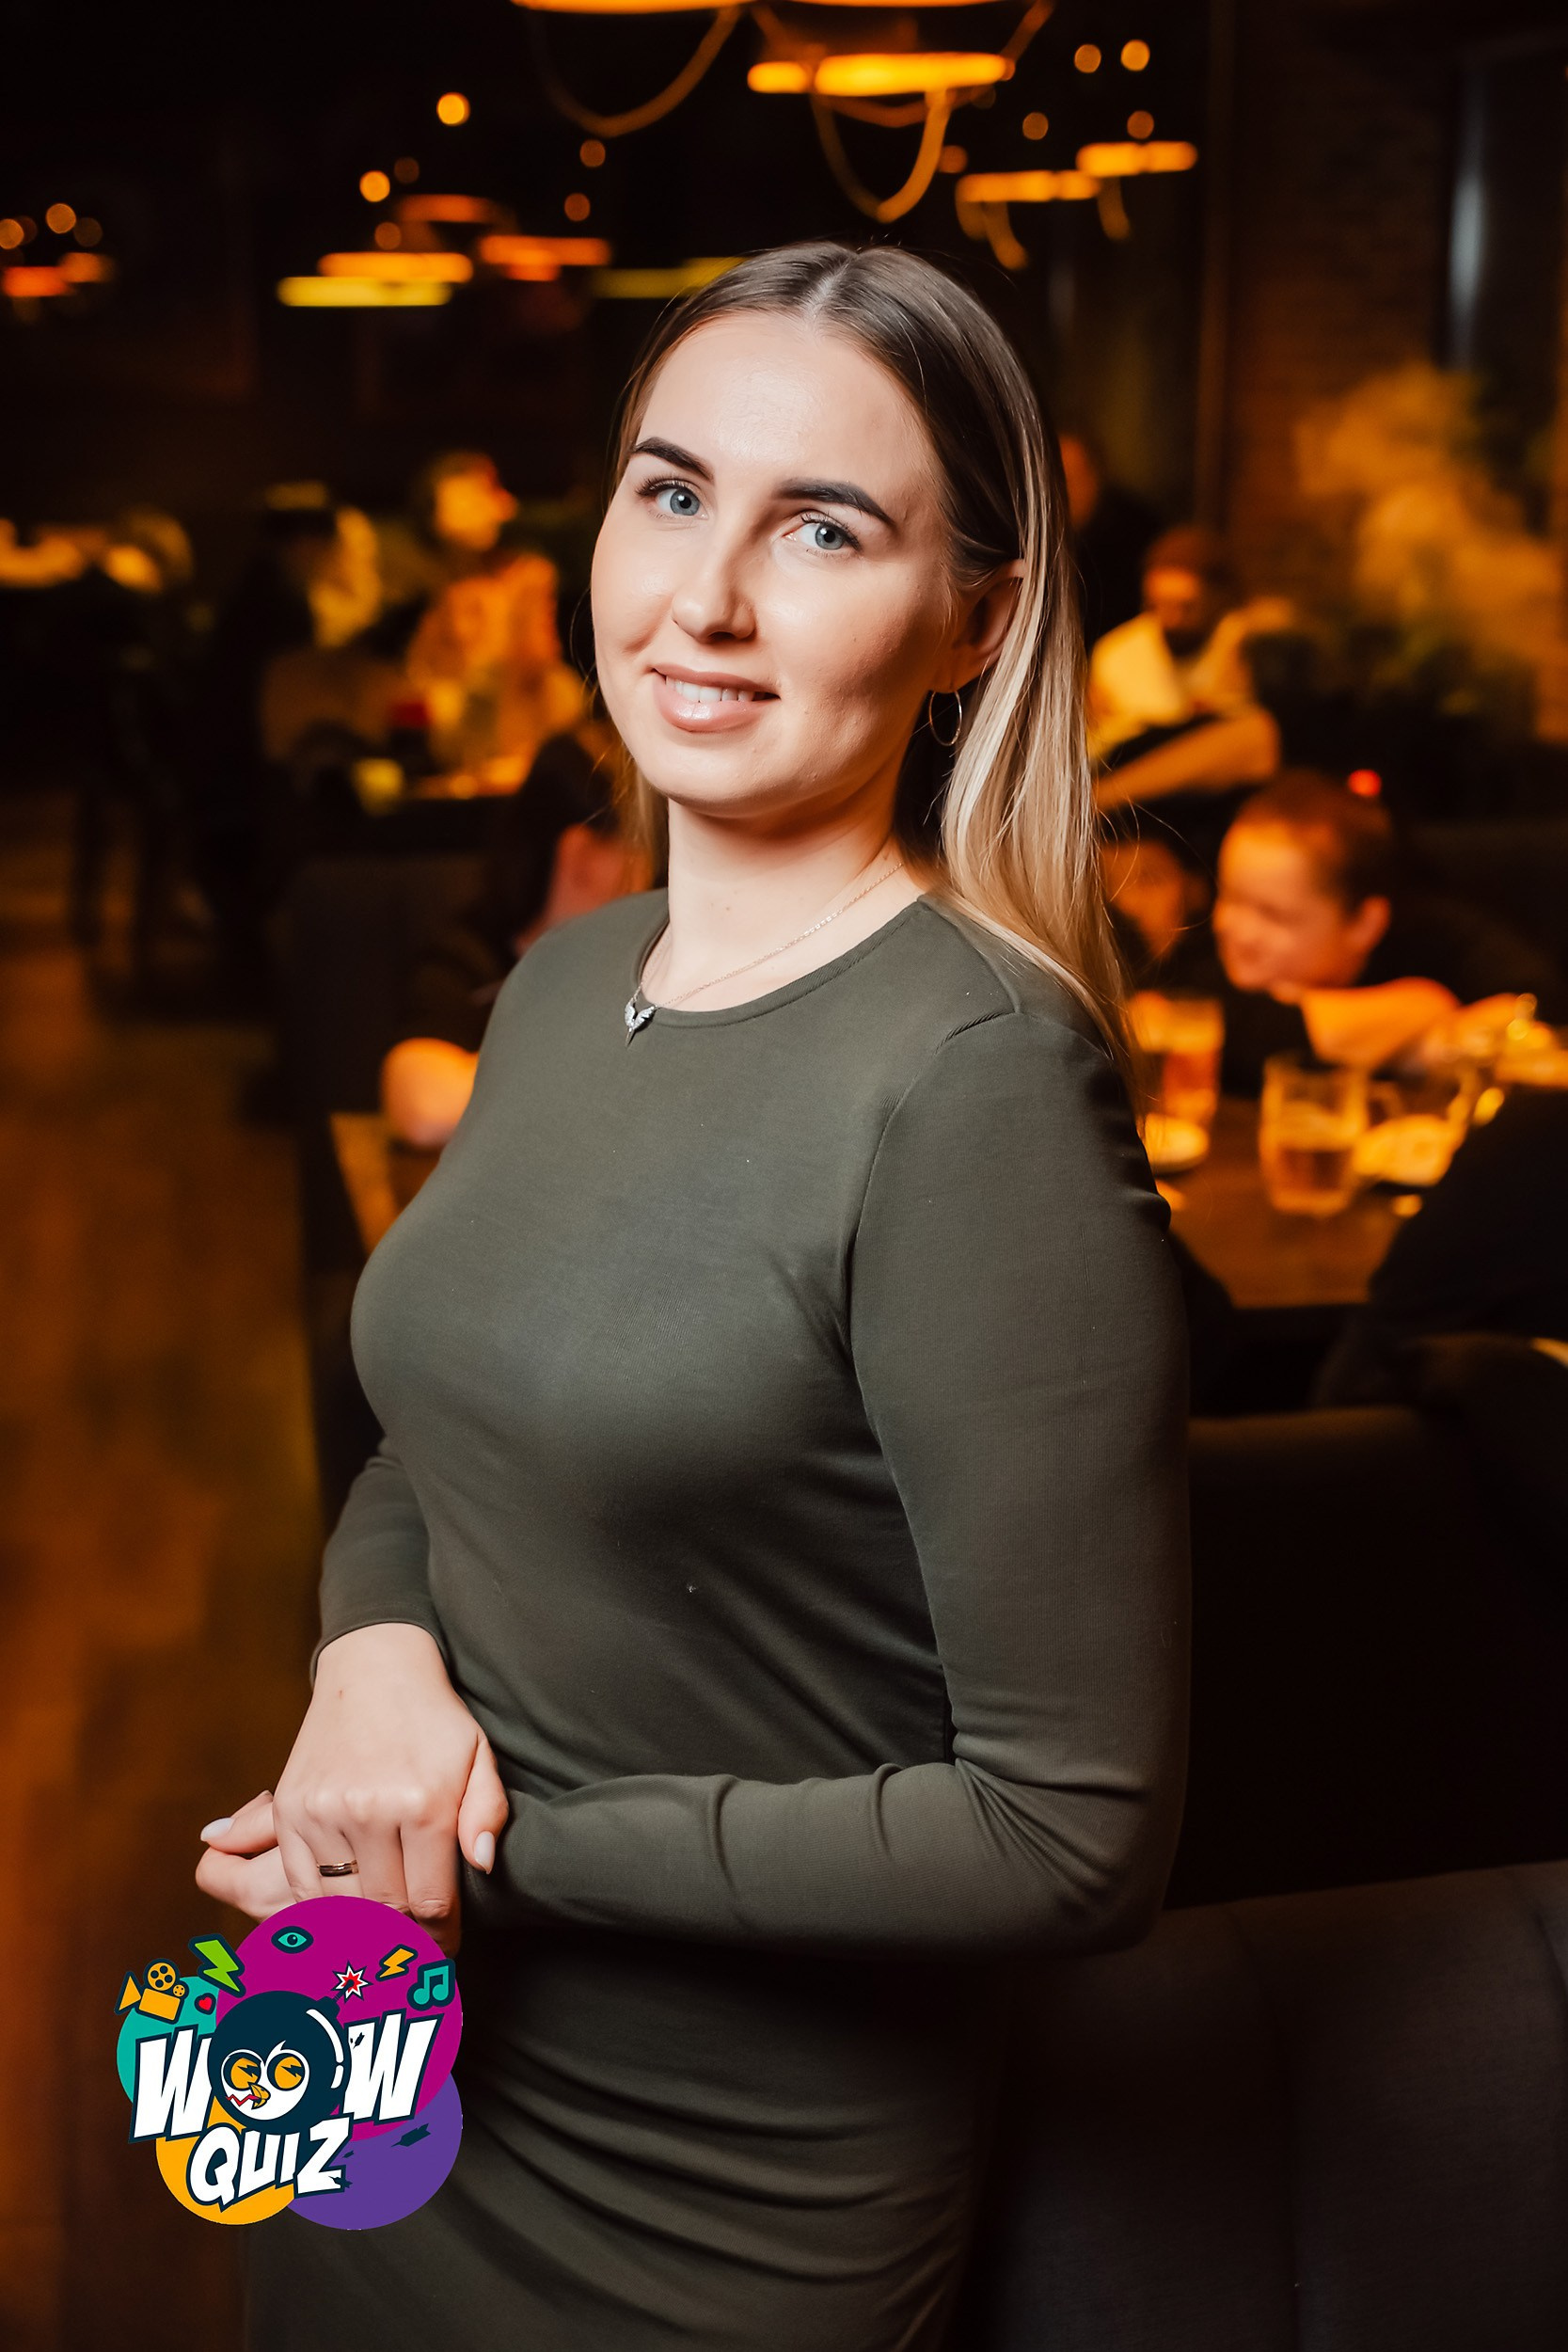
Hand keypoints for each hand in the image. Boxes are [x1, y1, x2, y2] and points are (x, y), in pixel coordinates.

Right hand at [196, 1626, 508, 1950]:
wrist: (372, 1668)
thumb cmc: (433, 1719)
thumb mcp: (478, 1756)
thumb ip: (488, 1813)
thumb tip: (482, 1866)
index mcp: (423, 1803)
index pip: (431, 1902)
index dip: (440, 1936)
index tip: (445, 1947)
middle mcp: (370, 1811)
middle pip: (385, 1911)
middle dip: (403, 1940)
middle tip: (413, 1952)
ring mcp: (324, 1812)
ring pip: (341, 1906)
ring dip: (361, 1931)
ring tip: (380, 1940)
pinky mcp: (291, 1810)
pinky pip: (301, 1883)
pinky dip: (320, 1909)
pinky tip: (342, 1915)